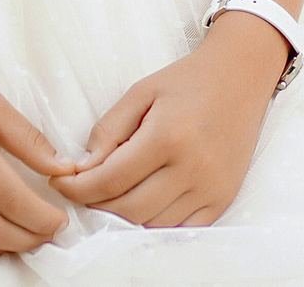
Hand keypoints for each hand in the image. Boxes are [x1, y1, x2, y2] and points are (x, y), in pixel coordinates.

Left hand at [49, 13, 288, 228]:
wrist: (242, 75)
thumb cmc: (187, 80)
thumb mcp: (141, 92)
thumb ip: (108, 130)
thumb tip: (81, 169)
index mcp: (168, 136)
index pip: (111, 179)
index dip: (79, 188)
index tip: (62, 183)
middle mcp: (192, 167)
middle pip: (129, 210)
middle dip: (97, 205)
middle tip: (83, 191)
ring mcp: (211, 188)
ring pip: (152, 224)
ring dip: (123, 218)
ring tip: (110, 195)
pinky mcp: (223, 199)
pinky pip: (181, 229)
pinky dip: (155, 224)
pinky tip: (142, 205)